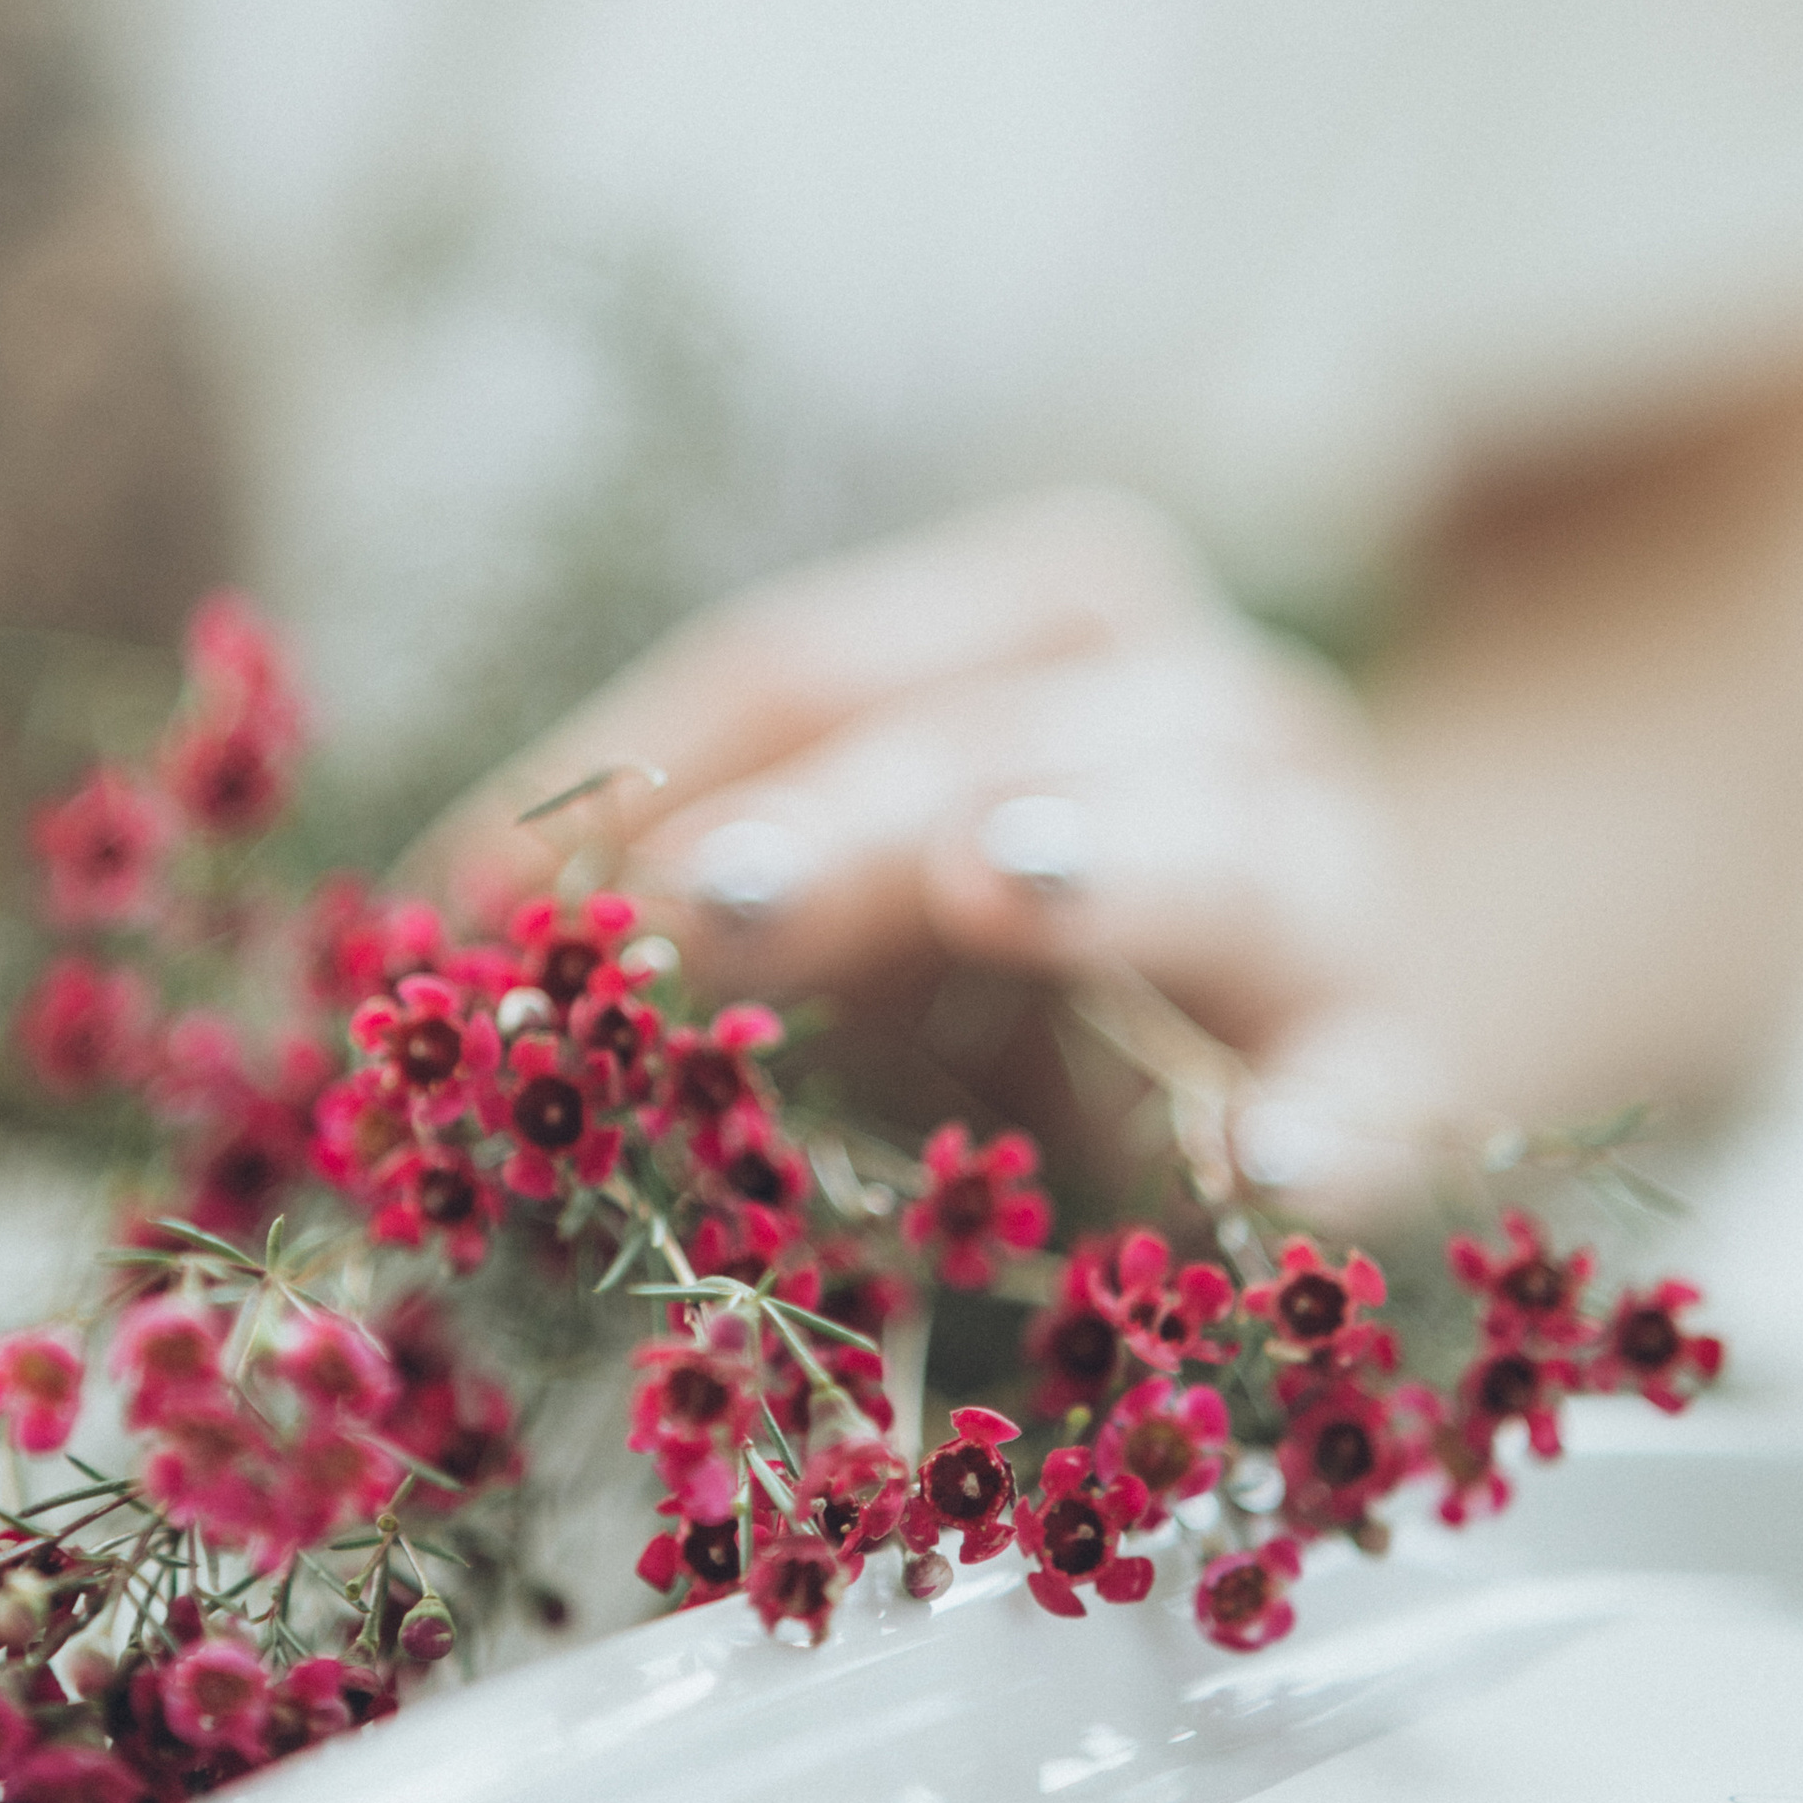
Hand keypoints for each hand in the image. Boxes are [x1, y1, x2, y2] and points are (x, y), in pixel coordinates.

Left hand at [430, 495, 1455, 1204]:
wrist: (1299, 1044)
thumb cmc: (1004, 963)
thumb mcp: (840, 888)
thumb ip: (674, 890)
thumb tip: (405, 939)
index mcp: (1039, 637)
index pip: (815, 663)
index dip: (646, 763)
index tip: (488, 897)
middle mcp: (1197, 720)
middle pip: (1001, 733)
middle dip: (837, 813)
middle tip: (695, 902)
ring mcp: (1318, 894)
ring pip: (1221, 843)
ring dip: (1099, 863)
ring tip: (993, 884)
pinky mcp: (1397, 1073)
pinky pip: (1384, 1091)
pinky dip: (1334, 1125)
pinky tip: (1265, 1165)